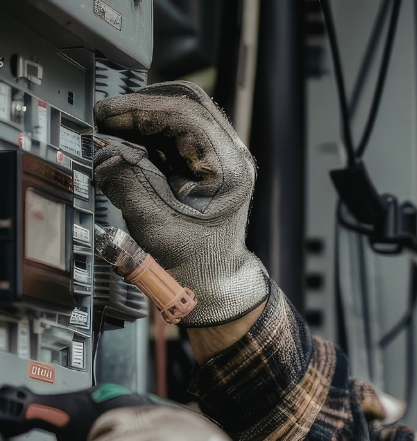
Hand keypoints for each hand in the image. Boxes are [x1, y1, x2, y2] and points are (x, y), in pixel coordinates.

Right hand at [93, 81, 268, 327]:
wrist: (215, 281)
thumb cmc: (195, 261)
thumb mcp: (156, 226)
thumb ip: (128, 184)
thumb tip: (105, 152)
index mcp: (229, 169)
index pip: (187, 116)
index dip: (141, 110)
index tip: (108, 115)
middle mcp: (232, 156)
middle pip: (188, 103)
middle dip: (143, 106)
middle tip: (108, 117)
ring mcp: (223, 156)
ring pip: (182, 112)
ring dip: (145, 117)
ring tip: (114, 131)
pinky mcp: (208, 161)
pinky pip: (178, 131)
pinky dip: (151, 132)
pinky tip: (130, 143)